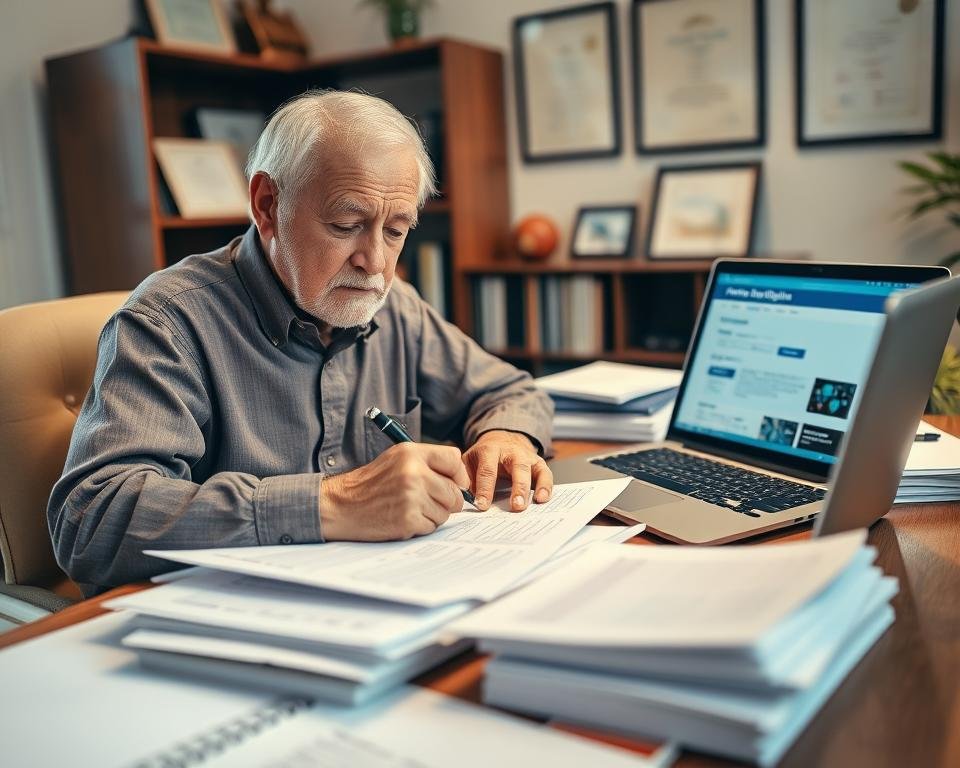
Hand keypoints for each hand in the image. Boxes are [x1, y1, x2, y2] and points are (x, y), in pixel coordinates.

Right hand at [320, 443, 469, 540]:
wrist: (341, 505)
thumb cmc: (370, 484)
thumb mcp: (396, 459)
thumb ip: (427, 464)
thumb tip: (461, 481)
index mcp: (411, 453)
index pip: (454, 459)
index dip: (458, 475)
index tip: (453, 483)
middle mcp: (414, 472)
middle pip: (454, 491)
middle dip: (446, 501)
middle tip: (426, 501)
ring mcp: (411, 497)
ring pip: (445, 512)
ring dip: (432, 515)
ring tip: (409, 508)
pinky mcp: (408, 519)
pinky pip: (432, 527)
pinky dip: (421, 526)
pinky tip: (403, 518)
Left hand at [462, 430, 552, 511]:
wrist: (501, 439)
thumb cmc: (484, 455)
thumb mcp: (470, 461)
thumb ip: (466, 477)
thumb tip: (463, 498)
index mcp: (490, 450)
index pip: (488, 470)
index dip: (485, 489)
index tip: (482, 506)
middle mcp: (512, 451)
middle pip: (517, 468)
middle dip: (517, 488)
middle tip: (515, 506)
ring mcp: (527, 457)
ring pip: (534, 471)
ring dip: (533, 488)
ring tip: (532, 504)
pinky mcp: (538, 464)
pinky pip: (546, 475)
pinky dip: (546, 487)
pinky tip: (542, 499)